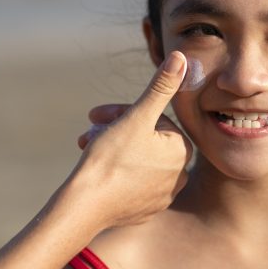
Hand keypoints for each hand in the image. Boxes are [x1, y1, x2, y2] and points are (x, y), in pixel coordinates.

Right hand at [71, 51, 192, 229]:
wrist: (84, 206)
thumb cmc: (110, 159)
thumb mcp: (136, 116)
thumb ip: (161, 86)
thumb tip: (183, 57)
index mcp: (181, 151)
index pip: (153, 120)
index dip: (125, 112)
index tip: (100, 114)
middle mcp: (179, 175)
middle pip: (144, 139)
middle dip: (115, 129)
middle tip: (90, 129)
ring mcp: (161, 196)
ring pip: (135, 159)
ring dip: (111, 146)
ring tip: (87, 147)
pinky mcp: (143, 210)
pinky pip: (130, 181)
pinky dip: (114, 171)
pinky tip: (96, 171)